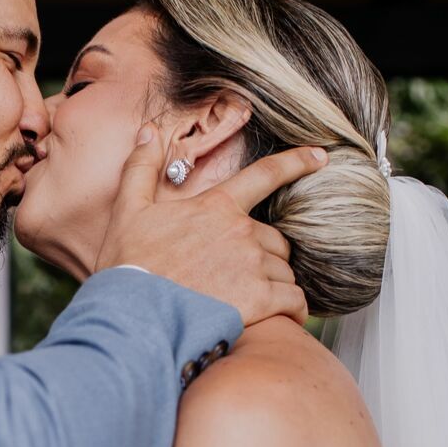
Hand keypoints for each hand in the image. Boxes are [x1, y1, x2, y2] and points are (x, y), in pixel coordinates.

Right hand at [95, 125, 316, 327]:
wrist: (135, 316)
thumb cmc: (129, 266)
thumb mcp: (128, 209)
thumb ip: (142, 167)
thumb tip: (148, 131)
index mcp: (216, 206)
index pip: (265, 175)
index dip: (296, 162)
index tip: (319, 157)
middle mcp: (241, 232)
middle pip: (276, 238)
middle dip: (265, 255)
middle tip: (239, 276)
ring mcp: (253, 266)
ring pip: (285, 270)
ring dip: (274, 283)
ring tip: (249, 300)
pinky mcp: (260, 301)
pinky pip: (294, 300)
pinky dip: (294, 309)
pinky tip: (283, 316)